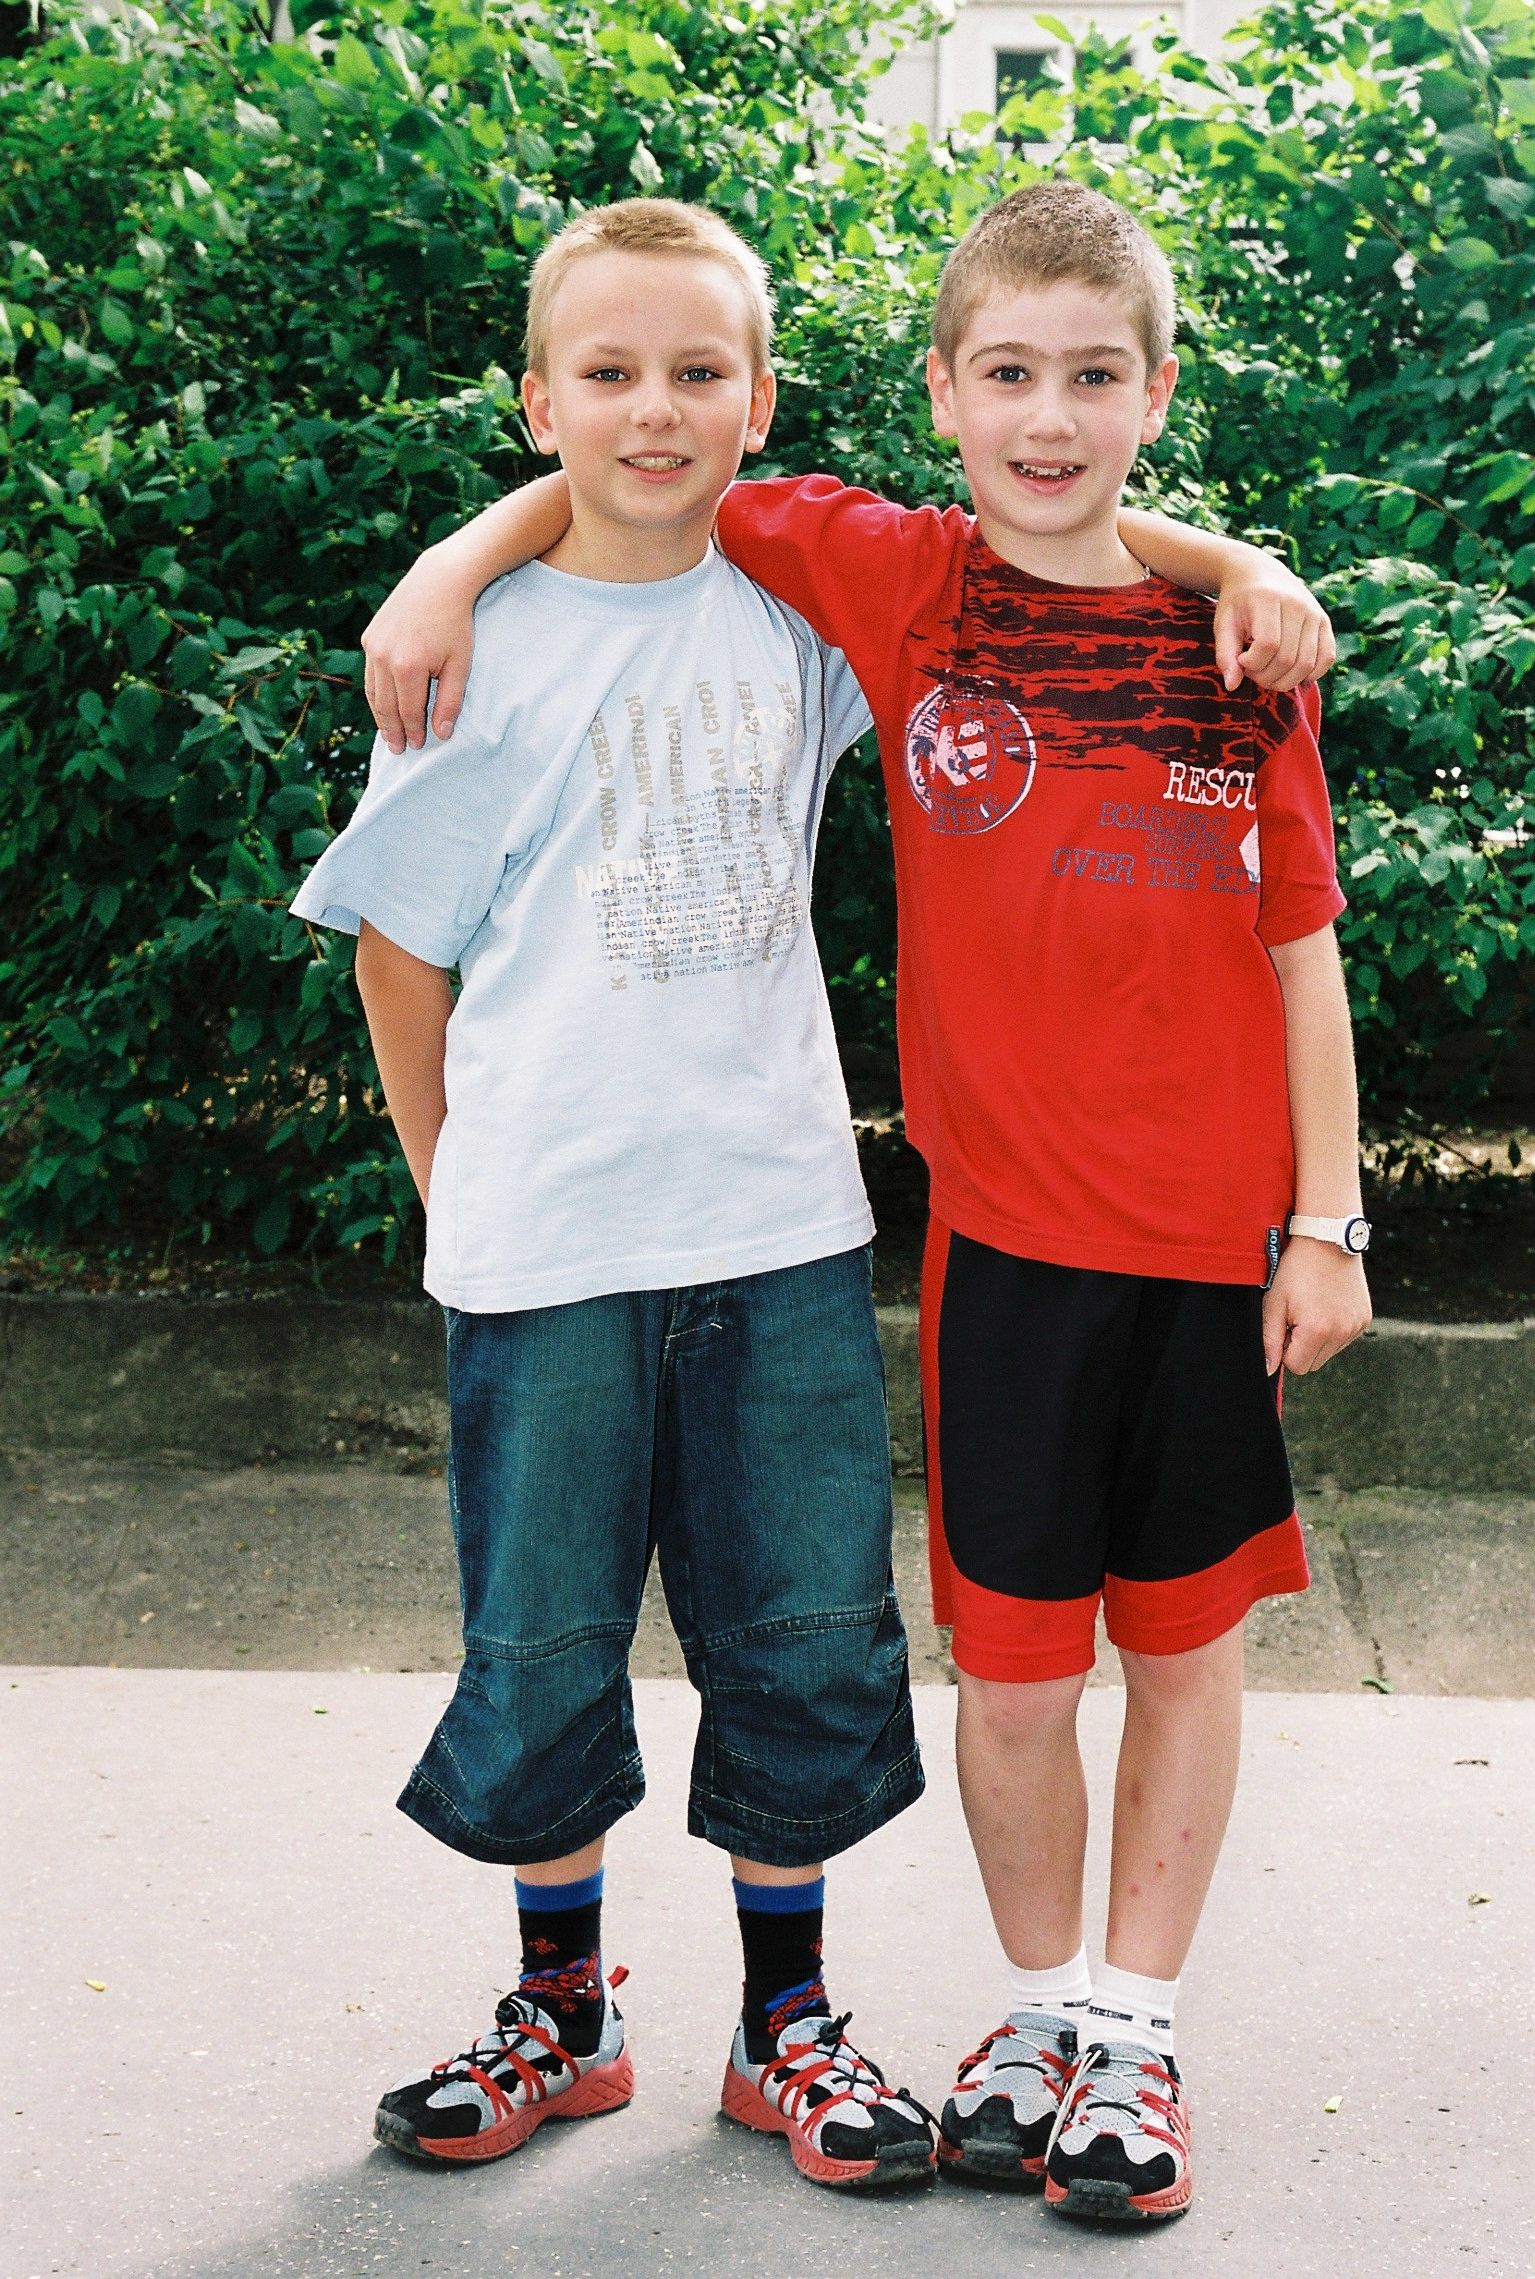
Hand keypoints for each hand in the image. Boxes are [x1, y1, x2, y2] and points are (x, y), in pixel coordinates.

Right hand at [361, 547, 479, 752]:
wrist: (439, 582)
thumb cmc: (456, 624)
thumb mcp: (460, 664)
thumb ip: (450, 702)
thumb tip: (440, 734)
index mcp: (408, 667)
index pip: (408, 712)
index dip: (413, 732)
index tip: (418, 746)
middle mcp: (384, 658)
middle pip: (386, 706)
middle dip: (393, 730)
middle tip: (398, 749)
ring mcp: (373, 646)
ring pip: (373, 692)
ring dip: (380, 715)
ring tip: (389, 733)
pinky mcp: (369, 637)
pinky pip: (370, 674)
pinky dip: (376, 693)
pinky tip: (384, 704)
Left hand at [1213, 575, 1334, 695]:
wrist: (1260, 574)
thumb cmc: (1238, 603)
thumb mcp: (1223, 624)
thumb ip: (1225, 655)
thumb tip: (1232, 686)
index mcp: (1269, 599)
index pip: (1268, 645)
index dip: (1252, 663)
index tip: (1241, 659)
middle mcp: (1297, 604)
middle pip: (1287, 658)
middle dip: (1266, 677)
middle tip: (1252, 671)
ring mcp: (1314, 613)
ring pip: (1306, 663)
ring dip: (1285, 681)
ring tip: (1268, 673)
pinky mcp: (1324, 621)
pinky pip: (1326, 657)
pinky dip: (1311, 674)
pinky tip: (1291, 674)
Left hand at [1262, 1239, 1371, 1375]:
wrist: (1327, 1241)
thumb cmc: (1296, 1270)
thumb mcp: (1274, 1303)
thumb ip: (1269, 1340)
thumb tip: (1269, 1370)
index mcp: (1316, 1331)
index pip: (1296, 1367)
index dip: (1285, 1349)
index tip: (1285, 1325)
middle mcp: (1341, 1333)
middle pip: (1314, 1364)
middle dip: (1301, 1347)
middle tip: (1297, 1316)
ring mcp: (1356, 1326)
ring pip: (1329, 1353)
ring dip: (1318, 1340)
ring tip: (1312, 1308)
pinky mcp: (1365, 1319)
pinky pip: (1344, 1339)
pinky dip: (1334, 1330)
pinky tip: (1327, 1306)